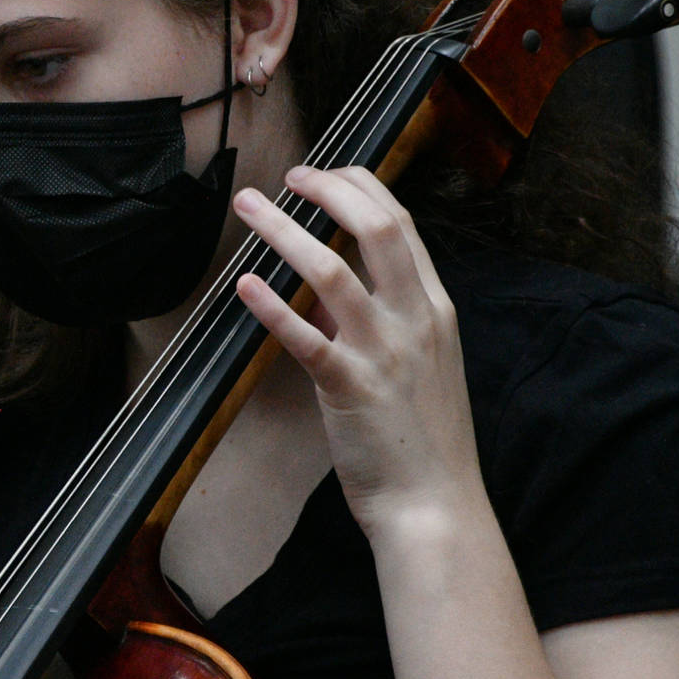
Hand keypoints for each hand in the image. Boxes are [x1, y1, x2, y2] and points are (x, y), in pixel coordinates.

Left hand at [231, 166, 482, 540]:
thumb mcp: (422, 364)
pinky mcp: (349, 387)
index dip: (359, 188)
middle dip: (329, 190)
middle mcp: (415, 319)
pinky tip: (243, 285)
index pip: (400, 224)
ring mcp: (384, 352)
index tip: (324, 174)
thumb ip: (383, 320)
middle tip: (289, 177)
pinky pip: (304, 337)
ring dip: (283, 230)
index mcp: (434, 308)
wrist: (433, 505)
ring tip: (249, 207)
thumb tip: (325, 291)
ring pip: (332, 270)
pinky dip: (271, 306)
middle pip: (376, 227)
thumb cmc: (421, 438)